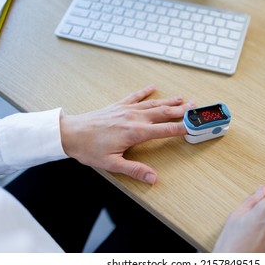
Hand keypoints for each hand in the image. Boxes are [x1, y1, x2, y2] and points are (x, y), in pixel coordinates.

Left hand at [60, 85, 194, 183]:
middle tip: (194, 108)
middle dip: (180, 111)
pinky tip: (152, 87)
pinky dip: (145, 91)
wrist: (70, 133)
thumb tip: (153, 177)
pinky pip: (135, 96)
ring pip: (153, 104)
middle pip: (163, 113)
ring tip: (182, 99)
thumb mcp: (112, 164)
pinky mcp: (118, 106)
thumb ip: (135, 170)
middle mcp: (133, 118)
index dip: (181, 128)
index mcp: (135, 132)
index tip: (193, 126)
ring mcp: (126, 109)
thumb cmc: (89, 149)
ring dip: (169, 102)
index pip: (164, 129)